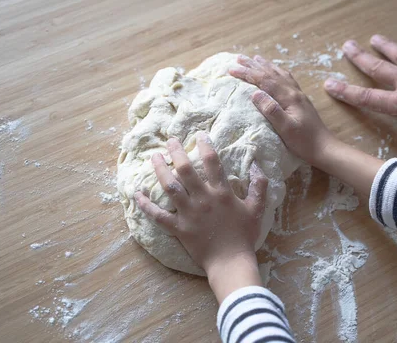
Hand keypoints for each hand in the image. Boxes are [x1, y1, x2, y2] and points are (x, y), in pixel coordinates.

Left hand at [135, 133, 266, 300]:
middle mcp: (203, 199)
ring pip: (170, 187)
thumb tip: (256, 164)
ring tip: (153, 157)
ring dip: (160, 170)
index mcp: (222, 193)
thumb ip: (259, 186)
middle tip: (170, 140)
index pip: (212, 162)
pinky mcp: (178, 228)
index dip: (205, 145)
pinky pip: (158, 215)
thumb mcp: (257, 209)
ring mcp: (188, 213)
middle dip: (176, 152)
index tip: (199, 134)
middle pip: (186, 169)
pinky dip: (145, 205)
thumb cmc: (245, 236)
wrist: (231, 262)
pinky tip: (136, 193)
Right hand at [229, 55, 335, 169]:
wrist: (324, 148)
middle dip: (253, 65)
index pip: (264, 80)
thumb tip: (255, 93)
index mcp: (289, 97)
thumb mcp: (286, 128)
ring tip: (255, 58)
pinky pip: (286, 79)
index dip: (248, 73)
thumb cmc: (304, 142)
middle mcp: (294, 92)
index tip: (232, 69)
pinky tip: (276, 72)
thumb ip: (271, 110)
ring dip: (265, 65)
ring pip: (279, 74)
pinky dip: (277, 72)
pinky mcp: (300, 100)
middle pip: (271, 73)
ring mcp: (298, 95)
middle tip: (238, 58)